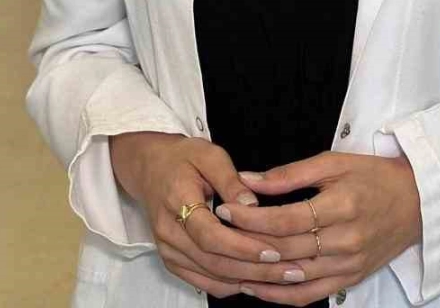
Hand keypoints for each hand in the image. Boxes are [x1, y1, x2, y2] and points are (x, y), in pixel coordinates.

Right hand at [109, 132, 310, 296]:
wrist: (149, 167)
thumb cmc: (182, 158)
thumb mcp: (209, 154)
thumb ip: (230, 179)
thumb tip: (253, 203)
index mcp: (177, 201)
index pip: (210, 235)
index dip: (242, 247)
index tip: (273, 251)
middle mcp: (169, 232)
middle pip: (213, 261)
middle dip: (254, 270)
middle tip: (289, 270)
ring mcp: (168, 250)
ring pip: (210, 276)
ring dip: (247, 281)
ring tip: (281, 278)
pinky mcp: (173, 260)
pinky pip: (203, 282)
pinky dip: (230, 285)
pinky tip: (256, 280)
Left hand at [217, 151, 422, 304]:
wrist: (417, 201)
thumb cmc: (375, 176)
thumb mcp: (334, 162)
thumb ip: (290, 174)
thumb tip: (248, 180)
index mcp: (342, 206)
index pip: (285, 219)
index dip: (251, 217)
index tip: (225, 209)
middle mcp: (346, 240)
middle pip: (286, 249)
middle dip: (246, 242)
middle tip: (216, 232)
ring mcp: (349, 264)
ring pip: (293, 277)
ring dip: (257, 272)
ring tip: (226, 262)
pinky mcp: (351, 279)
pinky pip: (310, 295)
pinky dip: (279, 295)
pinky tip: (255, 286)